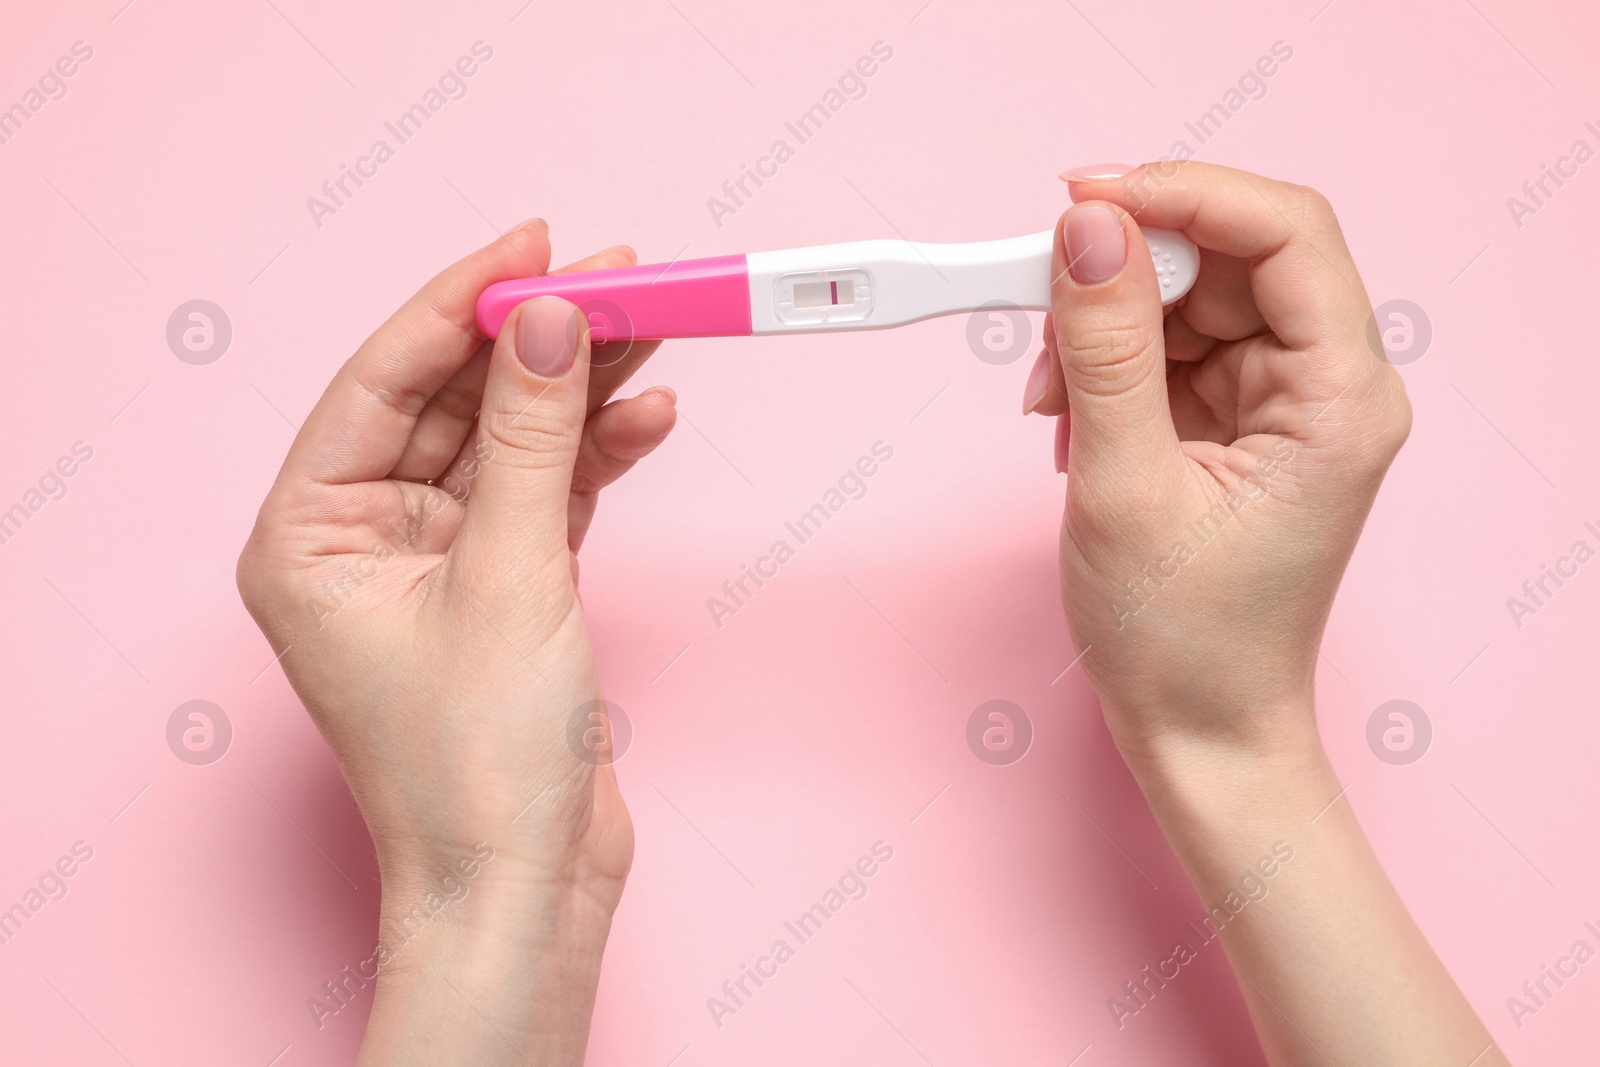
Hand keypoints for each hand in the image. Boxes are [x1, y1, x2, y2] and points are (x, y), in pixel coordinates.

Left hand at [236, 220, 674, 1064]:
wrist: (527, 883)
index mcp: (310, 535)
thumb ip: (529, 437)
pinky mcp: (504, 588)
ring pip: (511, 441)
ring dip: (579, 389)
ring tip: (654, 328)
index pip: (384, 379)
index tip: (535, 242)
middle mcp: (363, 540)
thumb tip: (549, 318)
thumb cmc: (479, 763)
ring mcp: (438, 563)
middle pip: (456, 400)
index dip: (460, 300)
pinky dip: (597, 456)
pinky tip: (648, 415)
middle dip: (537, 339)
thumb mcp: (509, 576)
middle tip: (620, 278)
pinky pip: (547, 492)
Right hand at [1024, 162, 1410, 762]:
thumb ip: (1105, 350)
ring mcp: (1282, 402)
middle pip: (1228, 260)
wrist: (1195, 731)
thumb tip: (1088, 230)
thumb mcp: (1124, 486)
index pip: (1286, 233)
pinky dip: (1107, 368)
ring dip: (1103, 331)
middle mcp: (1326, 386)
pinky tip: (1073, 420)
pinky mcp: (1237, 420)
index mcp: (1339, 399)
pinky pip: (1167, 349)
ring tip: (1054, 403)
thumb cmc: (1182, 641)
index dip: (1184, 195)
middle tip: (1039, 302)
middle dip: (1124, 276)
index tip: (1086, 198)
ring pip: (1187, 300)